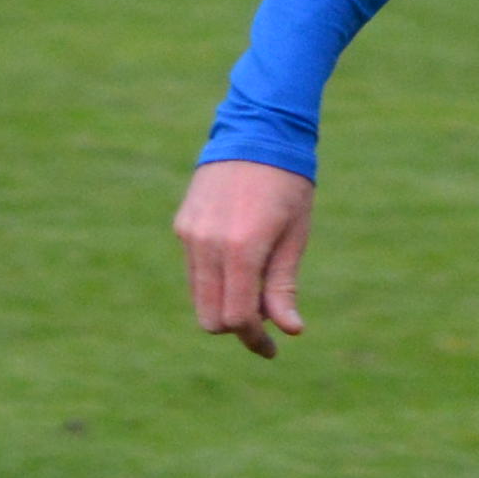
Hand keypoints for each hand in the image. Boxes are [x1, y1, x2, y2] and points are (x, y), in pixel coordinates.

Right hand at [177, 158, 314, 357]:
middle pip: (210, 316)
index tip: (272, 347)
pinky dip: (215, 280)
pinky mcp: (183, 224)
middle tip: (265, 326)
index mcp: (242, 248)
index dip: (255, 338)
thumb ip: (283, 285)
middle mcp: (208, 243)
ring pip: (199, 295)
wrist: (258, 130)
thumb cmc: (288, 184)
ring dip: (224, 304)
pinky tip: (241, 265)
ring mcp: (190, 233)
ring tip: (257, 291)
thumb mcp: (294, 236)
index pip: (237, 317)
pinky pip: (195, 269)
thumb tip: (290, 330)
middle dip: (237, 328)